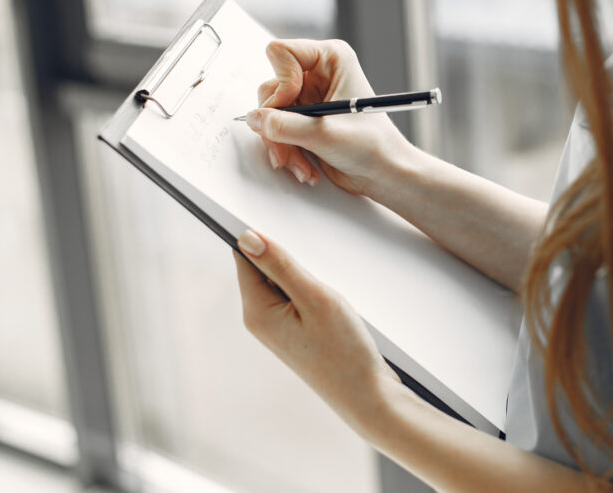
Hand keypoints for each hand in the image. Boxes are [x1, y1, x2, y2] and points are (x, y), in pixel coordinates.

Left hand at [233, 229, 400, 433]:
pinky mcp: (296, 332)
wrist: (368, 397)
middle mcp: (261, 319)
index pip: (244, 256)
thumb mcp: (315, 298)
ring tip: (327, 288)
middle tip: (315, 259)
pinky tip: (332, 299)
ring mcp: (278, 328)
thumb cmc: (345, 351)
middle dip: (286, 255)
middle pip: (263, 266)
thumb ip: (280, 265)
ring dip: (303, 273)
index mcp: (256, 310)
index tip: (275, 214)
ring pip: (283, 281)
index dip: (259, 234)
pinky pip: (296, 297)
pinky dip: (312, 289)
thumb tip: (247, 236)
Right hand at [246, 39, 414, 194]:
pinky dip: (286, 151)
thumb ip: (285, 126)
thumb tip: (254, 119)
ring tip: (301, 164)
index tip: (295, 107)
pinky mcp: (303, 120)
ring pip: (270, 113)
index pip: (281, 53)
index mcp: (331, 59)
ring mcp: (308, 97)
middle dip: (278, 125)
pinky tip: (304, 166)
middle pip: (271, 88)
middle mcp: (317, 73)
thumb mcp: (325, 135)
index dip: (282, 83)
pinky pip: (276, 130)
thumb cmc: (374, 147)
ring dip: (282, 144)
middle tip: (288, 150)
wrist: (384, 174)